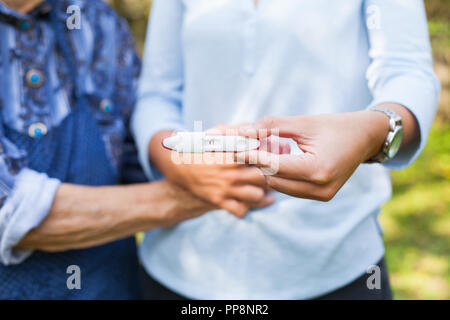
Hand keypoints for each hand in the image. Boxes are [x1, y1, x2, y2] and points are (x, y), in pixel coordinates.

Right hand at [149, 126, 281, 216]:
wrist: (177, 166)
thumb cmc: (200, 147)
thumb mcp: (216, 133)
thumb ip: (236, 129)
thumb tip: (256, 128)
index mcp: (232, 153)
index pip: (261, 156)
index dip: (272, 155)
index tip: (276, 154)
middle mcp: (230, 172)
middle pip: (264, 177)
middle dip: (270, 175)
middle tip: (272, 173)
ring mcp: (224, 188)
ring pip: (257, 195)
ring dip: (261, 192)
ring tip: (262, 187)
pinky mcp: (218, 201)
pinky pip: (241, 210)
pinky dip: (246, 207)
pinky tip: (247, 199)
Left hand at [238, 110, 390, 200]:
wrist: (366, 137)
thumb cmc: (335, 126)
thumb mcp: (303, 122)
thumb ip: (272, 127)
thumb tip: (243, 131)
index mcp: (317, 169)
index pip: (274, 165)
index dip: (252, 155)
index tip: (233, 148)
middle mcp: (320, 188)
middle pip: (273, 179)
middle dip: (257, 162)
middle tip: (247, 145)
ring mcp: (321, 195)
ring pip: (279, 186)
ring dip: (268, 168)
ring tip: (266, 149)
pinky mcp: (321, 196)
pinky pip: (290, 188)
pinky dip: (280, 174)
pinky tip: (280, 157)